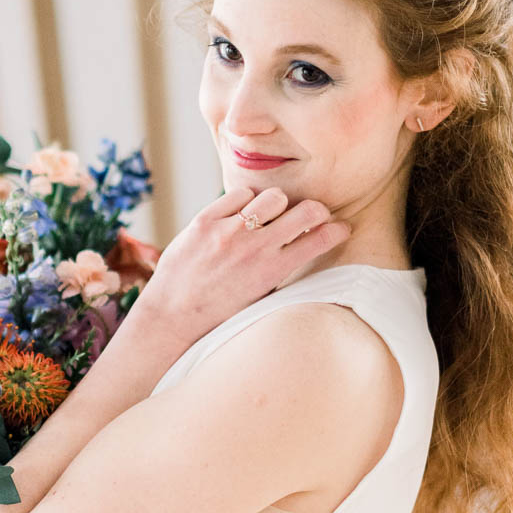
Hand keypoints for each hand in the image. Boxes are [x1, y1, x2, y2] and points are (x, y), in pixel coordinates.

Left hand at [133, 184, 351, 344]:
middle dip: (317, 210)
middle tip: (313, 215)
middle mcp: (254, 248)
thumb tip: (301, 245)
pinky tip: (240, 214)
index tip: (341, 228)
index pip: (320, 239)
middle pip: (306, 210)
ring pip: (273, 196)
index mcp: (272, 271)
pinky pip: (238, 194)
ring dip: (278, 204)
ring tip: (270, 215)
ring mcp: (228, 232)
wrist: (171, 319)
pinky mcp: (204, 221)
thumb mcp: (258, 299)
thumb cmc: (217, 315)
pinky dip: (244, 201)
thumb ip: (279, 271)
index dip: (338, 230)